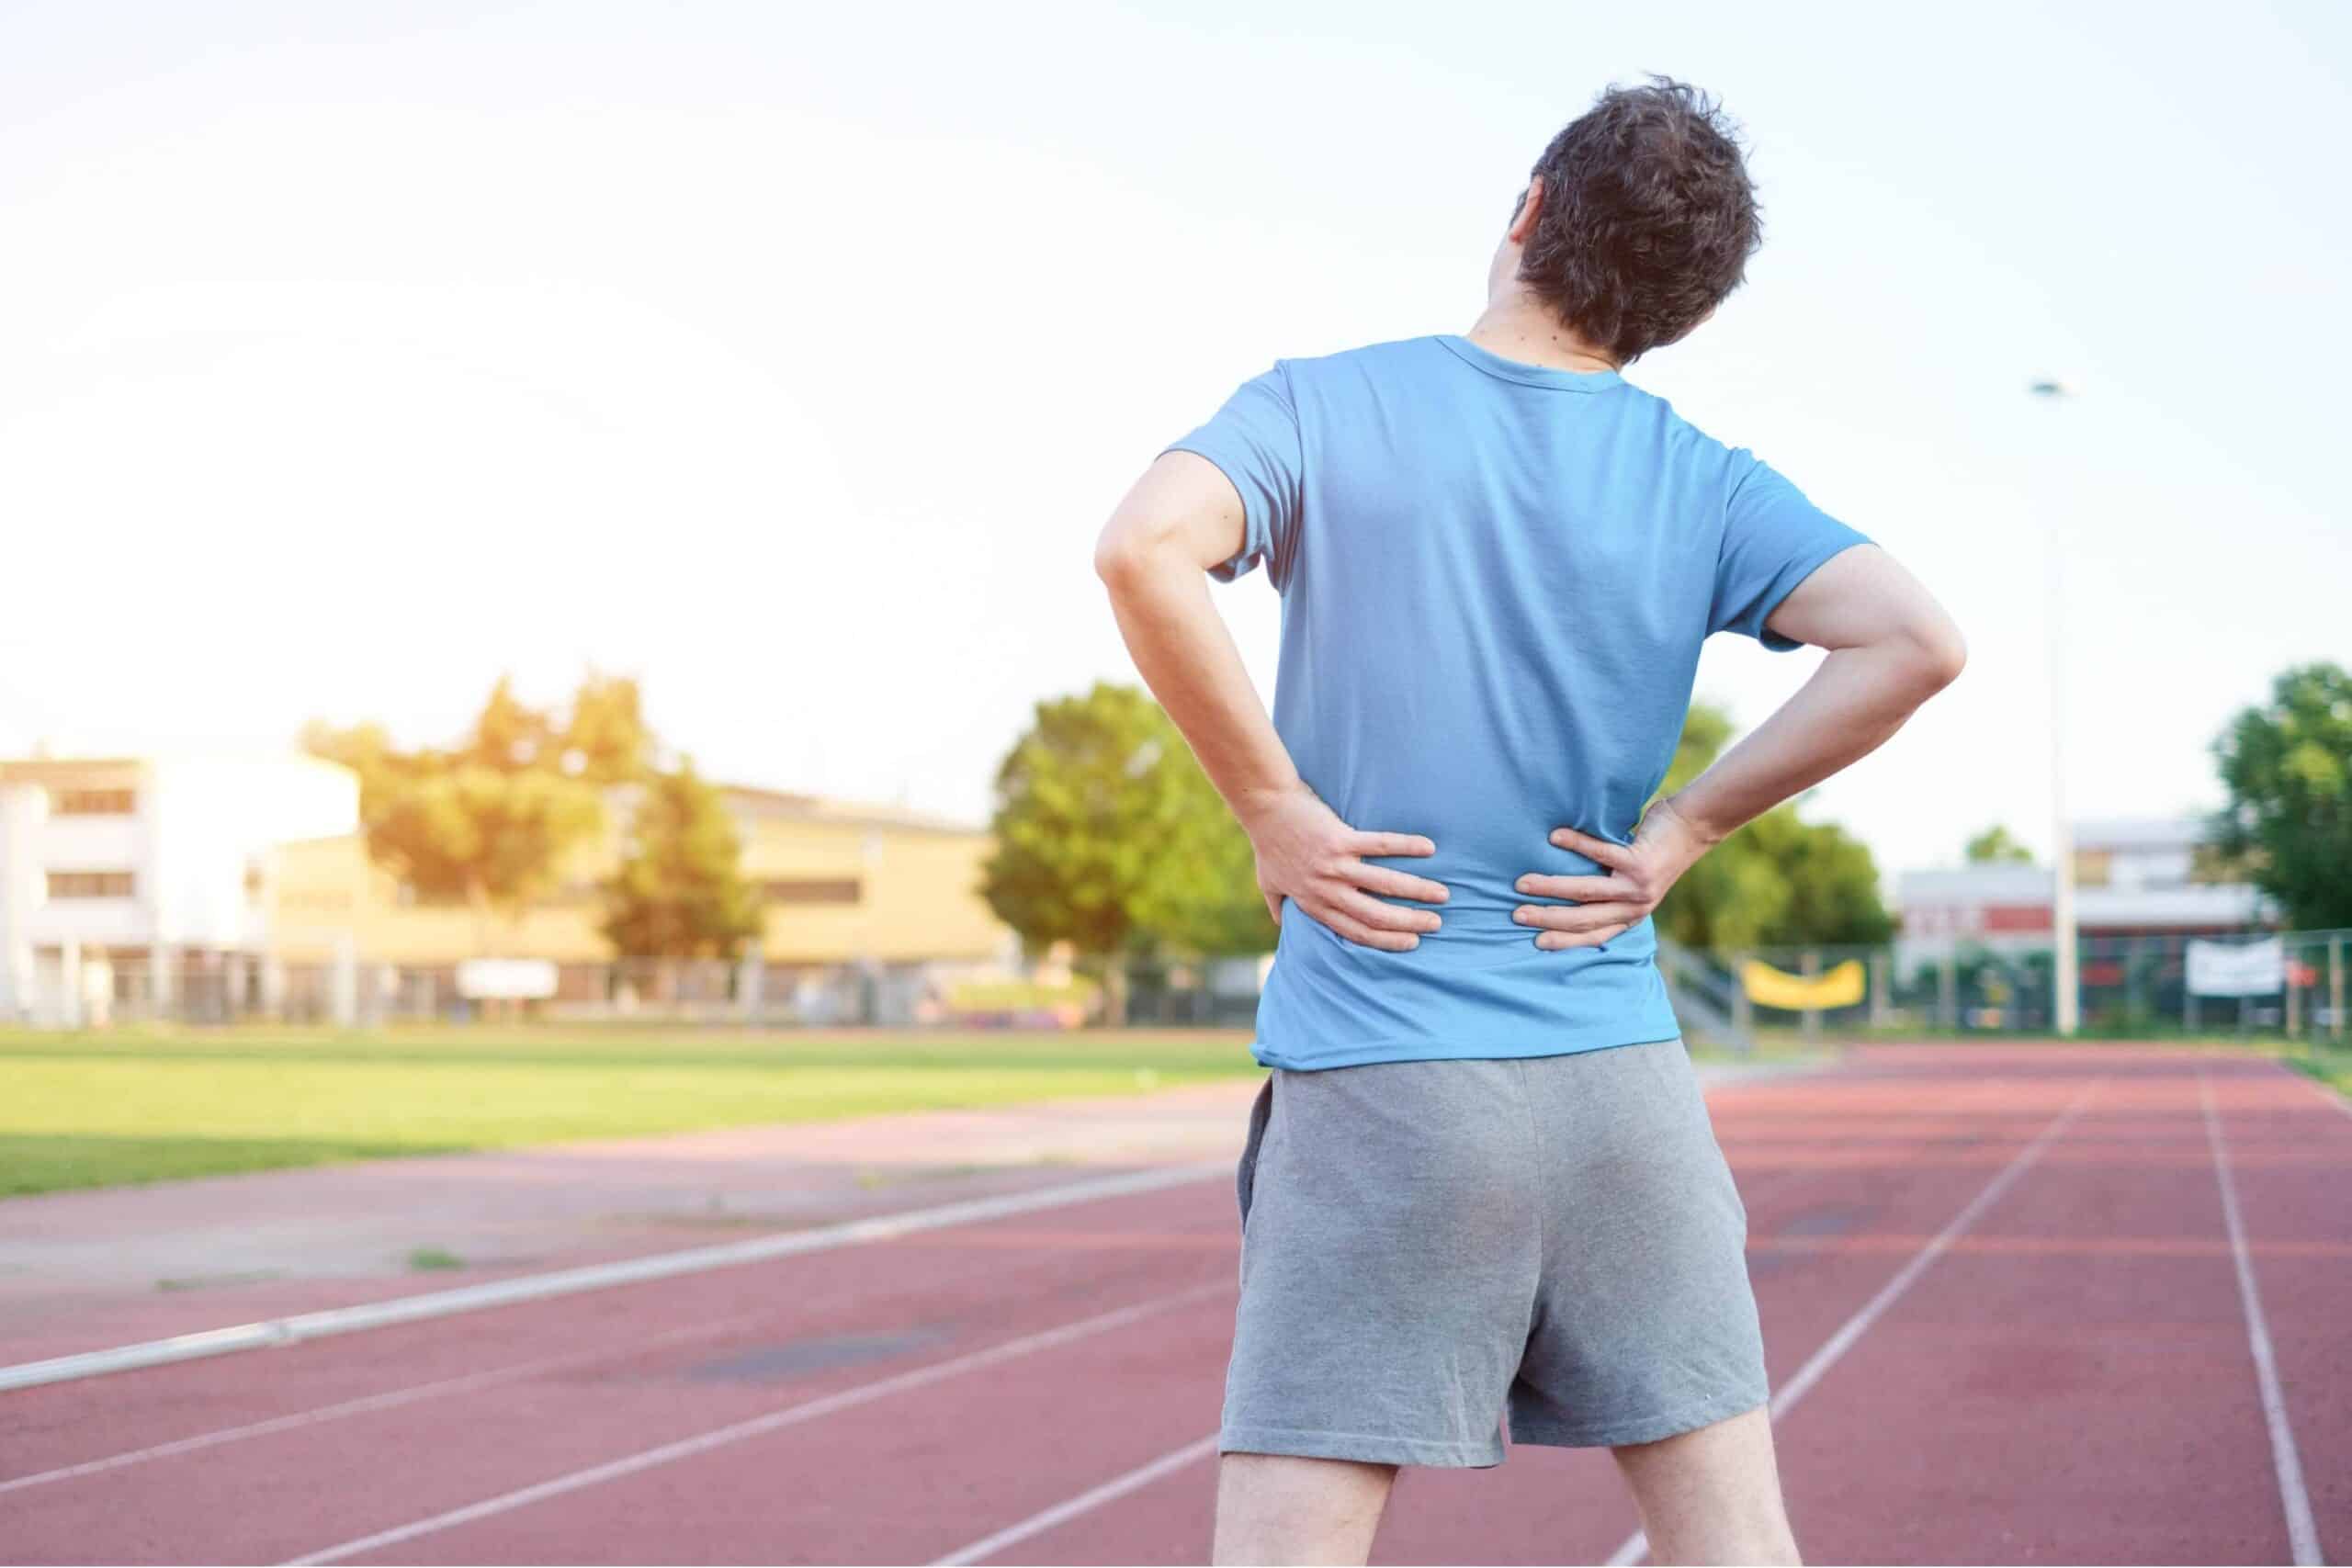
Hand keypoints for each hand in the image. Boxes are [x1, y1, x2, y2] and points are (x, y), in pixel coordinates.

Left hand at [1240, 783, 1446, 951]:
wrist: (1264, 806)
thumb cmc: (1267, 843)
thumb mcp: (1268, 882)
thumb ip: (1278, 906)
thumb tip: (1281, 924)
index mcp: (1313, 903)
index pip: (1355, 932)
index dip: (1386, 941)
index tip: (1411, 942)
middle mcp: (1326, 890)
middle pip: (1375, 916)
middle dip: (1409, 923)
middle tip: (1435, 923)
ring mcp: (1334, 865)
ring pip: (1384, 885)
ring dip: (1417, 891)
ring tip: (1442, 894)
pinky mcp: (1340, 839)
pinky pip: (1380, 846)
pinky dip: (1407, 847)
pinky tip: (1430, 848)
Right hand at [1513, 797, 1714, 950]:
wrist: (1693, 828)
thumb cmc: (1657, 853)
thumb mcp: (1636, 884)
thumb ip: (1611, 894)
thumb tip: (1566, 894)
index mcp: (1632, 915)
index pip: (1593, 935)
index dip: (1564, 941)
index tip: (1536, 942)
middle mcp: (1635, 906)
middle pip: (1583, 918)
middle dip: (1547, 919)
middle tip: (1517, 915)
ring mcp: (1638, 886)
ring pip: (1586, 891)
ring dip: (1551, 887)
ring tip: (1523, 882)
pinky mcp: (1639, 862)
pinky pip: (1600, 853)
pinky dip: (1575, 844)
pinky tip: (1554, 838)